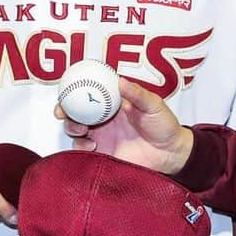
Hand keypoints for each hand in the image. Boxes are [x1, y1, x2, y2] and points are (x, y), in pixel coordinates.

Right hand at [54, 76, 193, 174]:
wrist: (170, 154)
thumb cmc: (164, 126)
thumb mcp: (153, 105)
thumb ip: (137, 94)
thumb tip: (120, 80)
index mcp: (113, 104)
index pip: (89, 95)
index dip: (74, 92)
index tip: (65, 91)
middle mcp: (103, 119)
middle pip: (75, 113)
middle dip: (65, 111)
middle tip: (64, 113)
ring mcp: (101, 137)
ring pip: (76, 131)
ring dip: (72, 129)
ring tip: (83, 130)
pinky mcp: (102, 155)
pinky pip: (82, 151)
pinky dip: (80, 147)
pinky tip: (92, 146)